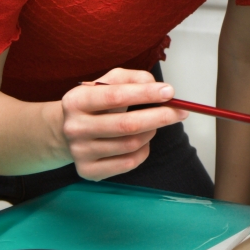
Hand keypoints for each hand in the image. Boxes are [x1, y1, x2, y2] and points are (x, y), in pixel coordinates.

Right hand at [60, 69, 185, 179]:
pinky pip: (129, 162)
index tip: (170, 91)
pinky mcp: (88, 171)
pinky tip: (140, 141)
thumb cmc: (98, 103)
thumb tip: (159, 88)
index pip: (115, 96)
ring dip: (151, 132)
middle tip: (181, 111)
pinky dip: (143, 150)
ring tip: (152, 124)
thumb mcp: (110, 82)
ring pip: (131, 144)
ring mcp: (79, 152)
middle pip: (127, 125)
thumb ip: (134, 78)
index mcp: (76, 100)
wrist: (68, 131)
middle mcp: (74, 127)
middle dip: (160, 116)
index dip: (145, 94)